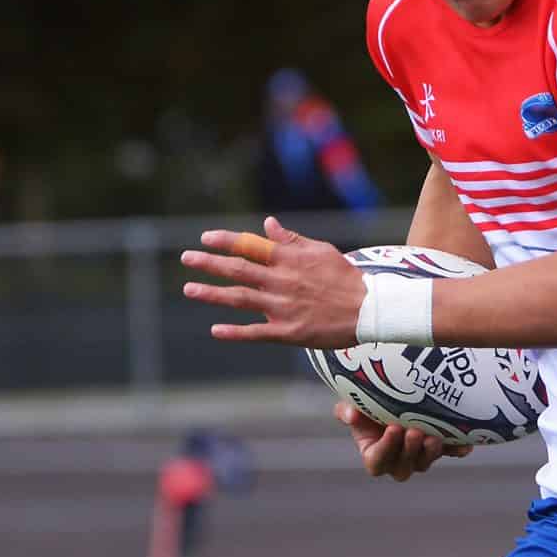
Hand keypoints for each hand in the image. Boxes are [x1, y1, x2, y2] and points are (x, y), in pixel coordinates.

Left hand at [180, 216, 365, 344]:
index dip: (226, 241)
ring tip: (189, 289)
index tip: (205, 238)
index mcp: (290, 260)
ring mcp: (282, 308)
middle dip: (209, 263)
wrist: (369, 310)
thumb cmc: (346, 278)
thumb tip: (267, 223)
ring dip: (212, 294)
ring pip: (240, 299)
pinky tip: (216, 330)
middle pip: (238, 270)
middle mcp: (281, 282)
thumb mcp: (321, 251)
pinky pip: (256, 332)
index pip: (251, 246)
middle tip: (187, 258)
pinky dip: (234, 332)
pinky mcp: (288, 331)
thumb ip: (291, 239)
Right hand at [338, 401, 470, 481]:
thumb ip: (346, 411)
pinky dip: (458, 449)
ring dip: (431, 452)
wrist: (395, 397)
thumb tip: (351, 413)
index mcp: (374, 455)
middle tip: (414, 432)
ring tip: (434, 436)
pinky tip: (465, 444)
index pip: (377, 462)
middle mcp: (398, 461)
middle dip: (410, 451)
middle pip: (403, 467)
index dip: (385, 449)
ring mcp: (420, 457)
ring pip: (425, 463)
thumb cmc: (368, 405)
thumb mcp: (354, 405)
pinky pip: (451, 453)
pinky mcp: (440, 448)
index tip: (392, 429)